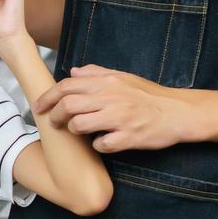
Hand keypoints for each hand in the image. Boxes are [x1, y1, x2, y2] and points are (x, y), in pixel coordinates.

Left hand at [33, 64, 203, 152]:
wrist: (179, 112)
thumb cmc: (149, 95)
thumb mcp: (124, 77)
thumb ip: (96, 73)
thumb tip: (72, 71)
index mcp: (108, 81)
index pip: (67, 85)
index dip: (47, 97)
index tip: (38, 107)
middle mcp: (112, 97)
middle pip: (68, 105)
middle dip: (56, 116)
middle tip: (55, 123)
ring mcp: (120, 117)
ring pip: (80, 125)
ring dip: (75, 131)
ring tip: (80, 132)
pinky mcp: (130, 137)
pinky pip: (102, 145)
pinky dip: (98, 146)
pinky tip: (103, 143)